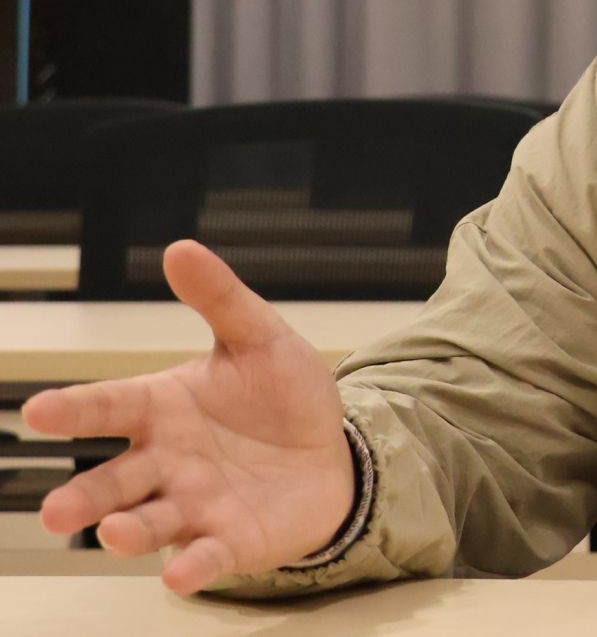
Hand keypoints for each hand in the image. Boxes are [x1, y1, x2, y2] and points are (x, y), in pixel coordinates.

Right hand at [23, 240, 356, 593]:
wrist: (332, 452)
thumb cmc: (283, 397)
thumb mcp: (260, 339)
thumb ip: (220, 300)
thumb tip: (180, 248)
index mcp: (163, 408)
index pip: (111, 405)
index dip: (76, 409)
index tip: (38, 410)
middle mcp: (166, 463)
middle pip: (115, 480)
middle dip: (85, 496)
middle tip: (56, 511)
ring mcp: (194, 506)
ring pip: (148, 523)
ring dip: (126, 531)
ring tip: (111, 532)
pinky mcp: (229, 541)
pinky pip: (205, 556)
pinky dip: (192, 565)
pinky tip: (180, 573)